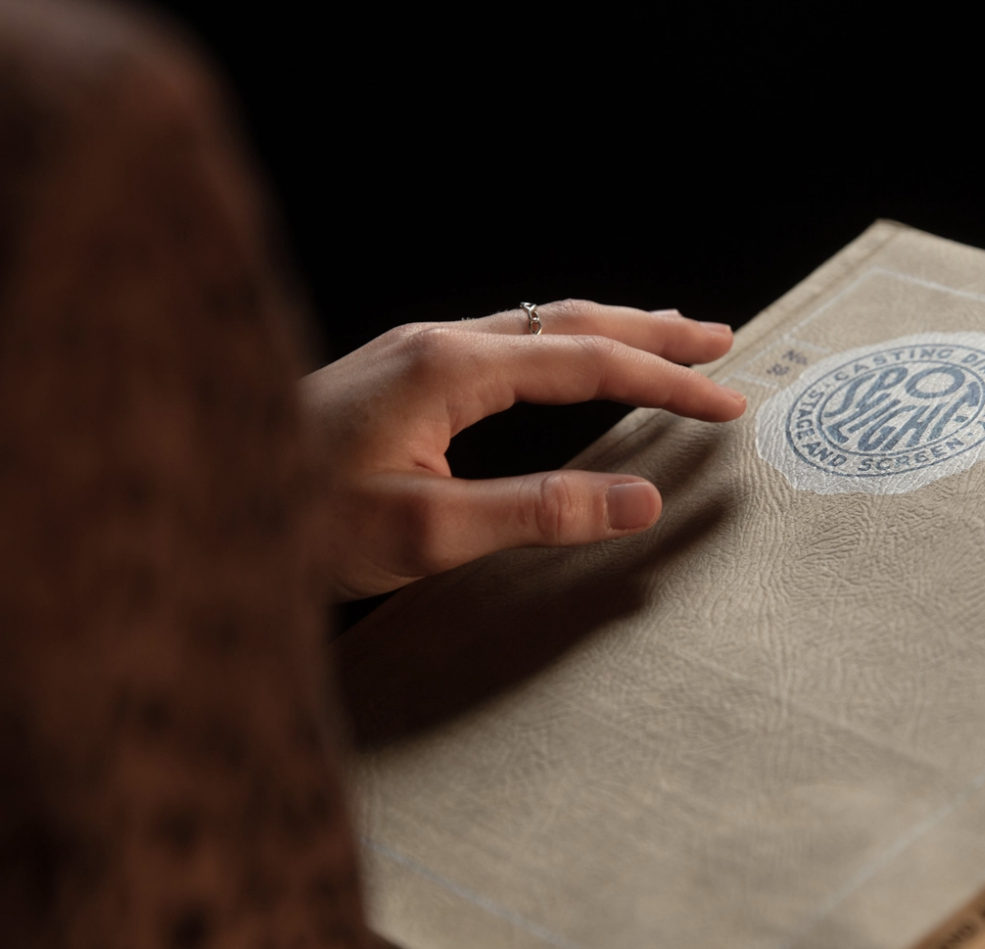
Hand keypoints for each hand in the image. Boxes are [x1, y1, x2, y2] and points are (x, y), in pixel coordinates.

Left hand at [300, 301, 745, 600]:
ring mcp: (414, 352)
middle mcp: (436, 342)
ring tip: (666, 334)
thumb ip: (540, 512)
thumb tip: (641, 500)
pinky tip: (567, 361)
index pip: (589, 362)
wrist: (197, 505)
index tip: (726, 403)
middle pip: (571, 320)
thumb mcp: (427, 531)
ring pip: (539, 325)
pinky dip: (563, 345)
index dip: (667, 381)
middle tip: (720, 341)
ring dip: (611, 328)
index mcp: (449, 368)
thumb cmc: (298, 524)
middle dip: (653, 330)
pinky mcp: (400, 374)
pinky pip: (507, 342)